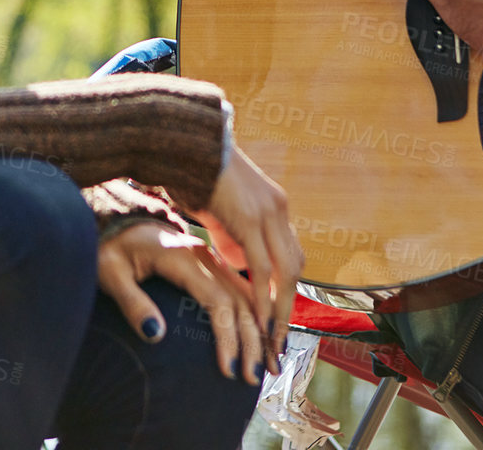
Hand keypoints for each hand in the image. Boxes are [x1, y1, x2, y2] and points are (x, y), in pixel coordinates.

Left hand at [98, 220, 270, 382]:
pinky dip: (256, 313)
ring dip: (261, 329)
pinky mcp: (210, 264)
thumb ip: (132, 303)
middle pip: (239, 300)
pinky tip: (264, 334)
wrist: (117, 221)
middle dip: (252, 339)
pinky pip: (240, 289)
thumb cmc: (110, 248)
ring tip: (270, 363)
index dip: (227, 335)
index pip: (216, 300)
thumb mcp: (111, 274)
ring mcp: (210, 258)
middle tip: (254, 377)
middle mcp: (204, 256)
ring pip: (246, 295)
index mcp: (183, 257)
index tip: (229, 369)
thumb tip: (157, 335)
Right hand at [196, 145, 304, 361]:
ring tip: (269, 338)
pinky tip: (256, 317)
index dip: (285, 289)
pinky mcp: (250, 218)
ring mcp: (268, 213)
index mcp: (274, 207)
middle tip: (277, 340)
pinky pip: (263, 266)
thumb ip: (232, 235)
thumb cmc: (195, 175)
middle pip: (295, 267)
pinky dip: (262, 295)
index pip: (291, 255)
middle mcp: (278, 210)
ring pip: (286, 271)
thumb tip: (238, 261)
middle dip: (287, 307)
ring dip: (279, 308)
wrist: (186, 141)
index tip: (277, 320)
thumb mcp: (221, 211)